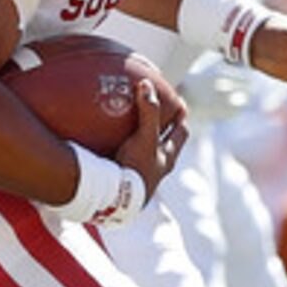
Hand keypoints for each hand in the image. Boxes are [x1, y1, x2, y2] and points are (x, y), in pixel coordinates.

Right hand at [117, 73, 188, 205]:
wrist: (115, 202)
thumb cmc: (136, 169)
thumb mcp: (145, 138)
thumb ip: (148, 112)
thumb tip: (147, 84)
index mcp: (167, 157)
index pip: (181, 132)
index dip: (181, 117)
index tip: (178, 103)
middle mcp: (157, 169)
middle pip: (165, 144)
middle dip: (161, 130)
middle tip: (154, 113)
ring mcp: (141, 179)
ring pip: (145, 157)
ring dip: (140, 144)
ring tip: (127, 129)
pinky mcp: (124, 186)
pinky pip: (125, 165)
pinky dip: (120, 155)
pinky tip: (105, 147)